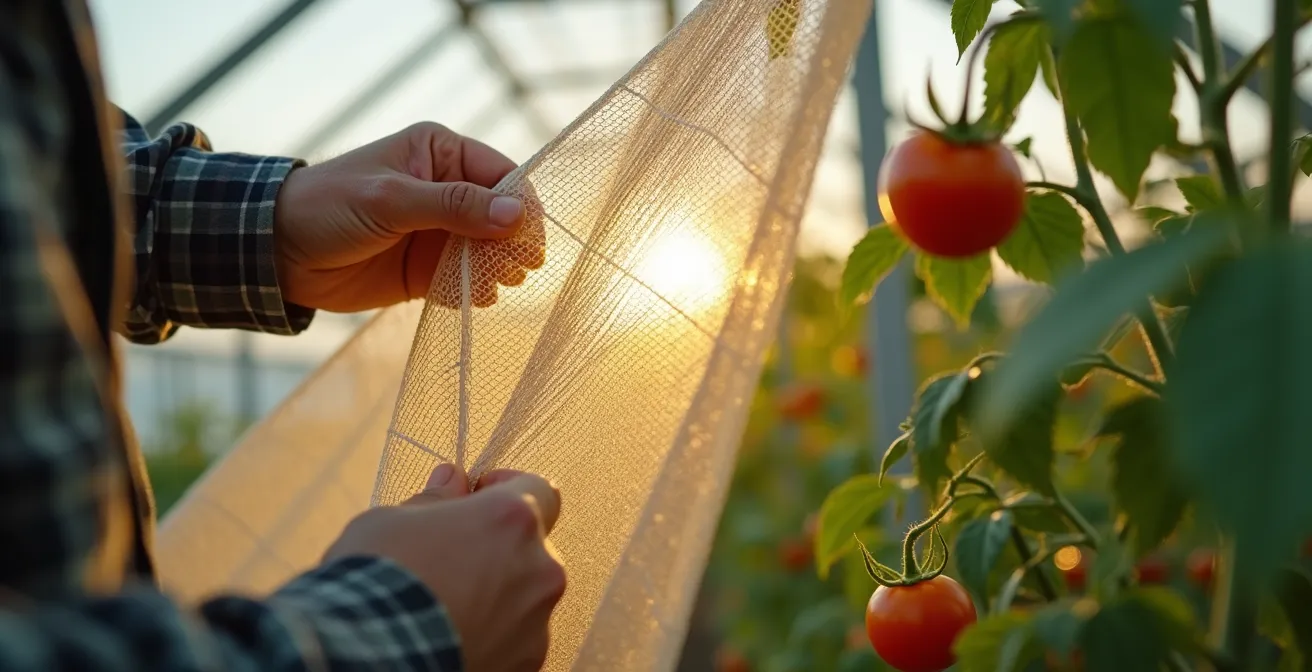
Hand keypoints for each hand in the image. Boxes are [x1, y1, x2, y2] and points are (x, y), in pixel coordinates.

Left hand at [273, 122, 544, 312]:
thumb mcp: (392, 200)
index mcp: (440, 153)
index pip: (501, 175)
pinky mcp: (426, 268)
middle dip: (513, 241)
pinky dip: (474, 290)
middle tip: (519, 268)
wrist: (277, 252)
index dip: (521, 206)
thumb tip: (515, 216)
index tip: (531, 237)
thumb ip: (454, 206)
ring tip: (497, 283)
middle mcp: (445, 189)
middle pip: (500, 216)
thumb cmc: (329, 207)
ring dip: (497, 268)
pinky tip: (476, 298)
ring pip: (486, 250)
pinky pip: (463, 279)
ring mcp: (437, 231)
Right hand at [324, 464, 564, 670]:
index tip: (477, 497)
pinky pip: (518, 639)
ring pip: (526, 596)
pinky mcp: (527, 664)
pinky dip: (494, 636)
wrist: (367, 656)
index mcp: (513, 520)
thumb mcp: (393, 520)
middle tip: (452, 560)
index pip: (539, 488)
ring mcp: (537, 623)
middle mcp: (539, 569)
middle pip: (533, 546)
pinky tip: (453, 637)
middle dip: (500, 548)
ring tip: (447, 607)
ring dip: (498, 595)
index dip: (507, 489)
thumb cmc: (377, 578)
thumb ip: (436, 500)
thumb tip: (452, 480)